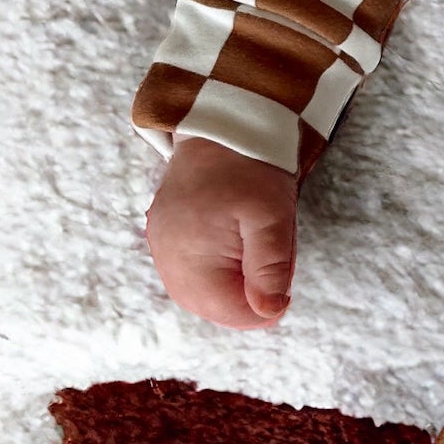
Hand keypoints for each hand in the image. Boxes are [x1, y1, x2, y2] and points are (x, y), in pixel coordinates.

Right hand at [145, 135, 296, 328]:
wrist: (221, 128)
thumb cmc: (249, 170)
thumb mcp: (272, 218)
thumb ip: (271, 268)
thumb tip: (270, 313)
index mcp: (190, 260)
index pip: (235, 314)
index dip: (269, 299)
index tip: (281, 262)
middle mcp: (167, 262)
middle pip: (219, 307)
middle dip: (252, 287)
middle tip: (266, 244)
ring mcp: (161, 251)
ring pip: (208, 293)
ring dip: (237, 278)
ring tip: (250, 237)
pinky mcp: (164, 239)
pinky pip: (195, 272)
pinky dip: (220, 265)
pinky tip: (233, 236)